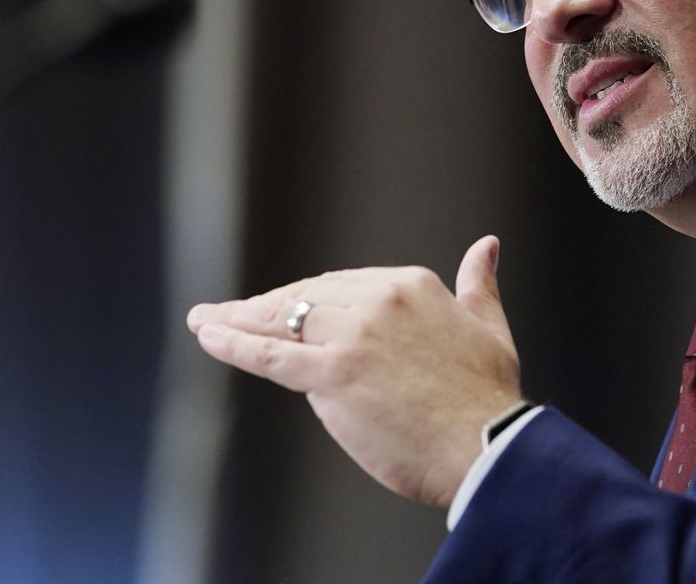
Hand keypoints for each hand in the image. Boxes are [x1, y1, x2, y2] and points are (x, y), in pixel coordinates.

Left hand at [186, 235, 521, 507]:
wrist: (487, 448)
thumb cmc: (488, 398)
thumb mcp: (488, 326)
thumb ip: (478, 283)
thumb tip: (486, 246)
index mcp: (410, 285)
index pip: (340, 284)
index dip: (306, 300)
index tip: (284, 309)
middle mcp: (377, 301)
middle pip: (305, 299)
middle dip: (265, 308)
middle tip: (229, 315)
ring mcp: (352, 336)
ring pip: (282, 322)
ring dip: (236, 320)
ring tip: (206, 320)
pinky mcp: (332, 375)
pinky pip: (269, 355)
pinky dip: (233, 342)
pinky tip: (209, 334)